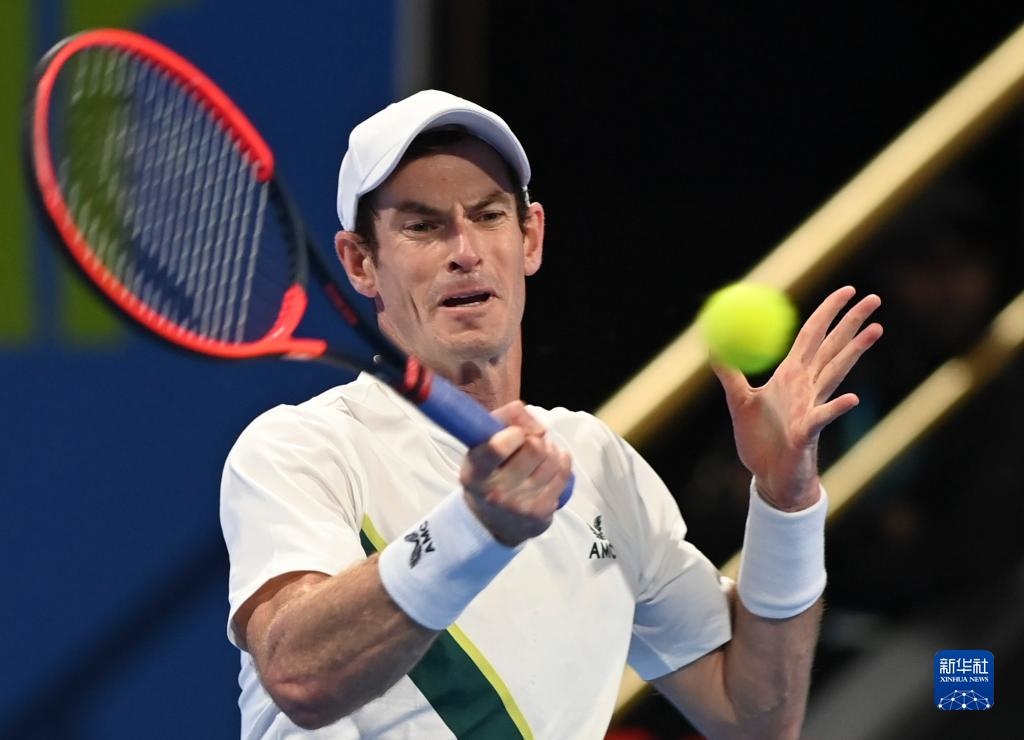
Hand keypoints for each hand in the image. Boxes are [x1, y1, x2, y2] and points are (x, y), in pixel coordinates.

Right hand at [460, 401, 572, 545]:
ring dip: (550, 450)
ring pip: (552, 459)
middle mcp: (495, 492)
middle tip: (529, 443)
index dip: (515, 431)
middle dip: (536, 439)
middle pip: (534, 447)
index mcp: (474, 473)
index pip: (497, 447)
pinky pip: (563, 473)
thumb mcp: (481, 445)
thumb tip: (535, 422)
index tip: (516, 433)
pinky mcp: (541, 513)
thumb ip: (503, 419)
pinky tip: (552, 465)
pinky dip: (561, 462)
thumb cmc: (488, 472)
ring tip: (540, 455)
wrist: (491, 521)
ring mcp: (520, 506)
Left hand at [711, 286, 882, 510]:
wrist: (769, 478)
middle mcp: (807, 387)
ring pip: (836, 373)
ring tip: (876, 330)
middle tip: (874, 297)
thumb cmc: (759, 441)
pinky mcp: (809, 433)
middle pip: (833, 347)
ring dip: (855, 351)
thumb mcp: (738, 400)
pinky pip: (822, 417)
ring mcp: (811, 407)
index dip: (828, 312)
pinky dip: (835, 408)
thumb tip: (713, 343)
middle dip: (852, 322)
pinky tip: (851, 398)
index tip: (848, 290)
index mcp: (791, 376)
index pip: (812, 335)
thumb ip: (728, 372)